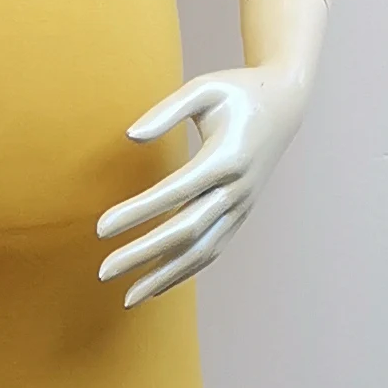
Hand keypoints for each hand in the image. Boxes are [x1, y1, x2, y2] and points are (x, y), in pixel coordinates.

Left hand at [97, 65, 310, 306]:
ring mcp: (241, 206)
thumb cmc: (238, 91)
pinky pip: (212, 250)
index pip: (174, 192)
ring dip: (163, 276)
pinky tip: (155, 286)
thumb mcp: (204, 88)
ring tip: (127, 299)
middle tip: (103, 271)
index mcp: (225, 157)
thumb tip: (130, 137)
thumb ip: (166, 111)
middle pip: (185, 231)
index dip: (138, 212)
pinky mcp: (241, 215)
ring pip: (201, 251)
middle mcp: (236, 189)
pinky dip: (184, 271)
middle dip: (143, 254)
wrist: (285, 105)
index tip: (101, 228)